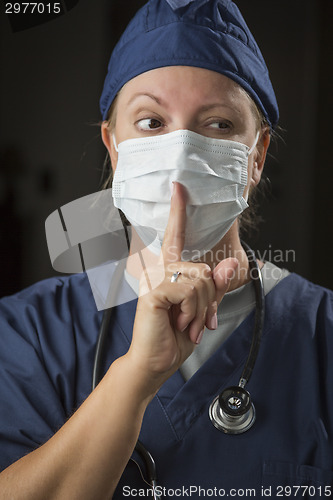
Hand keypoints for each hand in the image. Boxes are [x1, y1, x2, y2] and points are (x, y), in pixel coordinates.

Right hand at [126, 182, 238, 393]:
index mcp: (169, 272)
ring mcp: (155, 279)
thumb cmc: (175, 337)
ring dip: (203, 308)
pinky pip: (190, 290)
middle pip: (205, 269)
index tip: (178, 187)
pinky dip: (194, 311)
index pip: (175, 236)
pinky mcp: (154, 292)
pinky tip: (181, 323)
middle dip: (211, 299)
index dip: (178, 212)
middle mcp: (160, 270)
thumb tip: (229, 263)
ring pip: (201, 279)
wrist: (155, 363)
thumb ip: (216, 287)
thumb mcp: (202, 310)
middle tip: (199, 321)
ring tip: (188, 324)